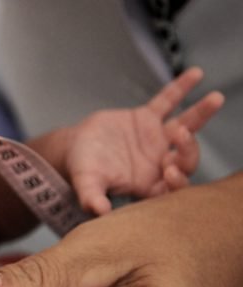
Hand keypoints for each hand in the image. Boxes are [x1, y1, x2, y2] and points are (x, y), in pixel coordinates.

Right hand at [66, 67, 223, 214]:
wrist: (72, 149)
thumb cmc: (80, 171)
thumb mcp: (85, 185)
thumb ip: (93, 198)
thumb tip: (99, 211)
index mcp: (148, 184)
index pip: (173, 187)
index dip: (178, 181)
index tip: (169, 171)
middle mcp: (157, 164)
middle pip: (186, 159)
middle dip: (189, 149)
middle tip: (181, 135)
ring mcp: (156, 139)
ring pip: (185, 127)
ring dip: (201, 114)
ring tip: (215, 99)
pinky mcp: (147, 118)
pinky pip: (167, 101)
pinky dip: (181, 88)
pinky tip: (196, 74)